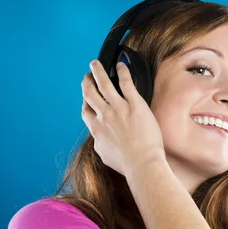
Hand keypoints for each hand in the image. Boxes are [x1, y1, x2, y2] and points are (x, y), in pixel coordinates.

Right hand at [81, 60, 165, 177]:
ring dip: (98, 71)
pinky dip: (122, 72)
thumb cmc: (126, 164)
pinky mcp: (135, 104)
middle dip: (87, 82)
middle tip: (88, 76)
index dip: (85, 101)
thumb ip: (99, 143)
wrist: (142, 164)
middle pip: (90, 93)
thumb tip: (98, 139)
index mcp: (96, 129)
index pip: (86, 110)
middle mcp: (104, 116)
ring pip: (104, 83)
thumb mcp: (105, 155)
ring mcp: (119, 108)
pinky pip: (126, 82)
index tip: (86, 97)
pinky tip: (121, 65)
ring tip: (96, 64)